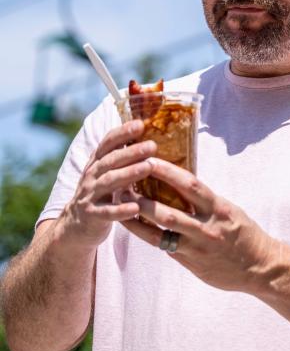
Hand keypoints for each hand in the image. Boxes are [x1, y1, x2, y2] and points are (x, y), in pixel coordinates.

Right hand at [56, 120, 155, 250]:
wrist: (75, 226)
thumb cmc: (102, 194)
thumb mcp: (109, 173)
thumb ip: (125, 158)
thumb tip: (154, 137)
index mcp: (98, 163)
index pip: (108, 143)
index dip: (122, 132)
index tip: (141, 124)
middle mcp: (92, 176)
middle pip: (111, 160)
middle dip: (131, 152)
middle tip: (152, 145)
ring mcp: (89, 195)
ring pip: (109, 182)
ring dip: (129, 174)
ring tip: (149, 167)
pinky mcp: (91, 216)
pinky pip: (106, 213)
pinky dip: (120, 210)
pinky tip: (135, 208)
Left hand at [121, 160, 276, 292]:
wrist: (260, 267)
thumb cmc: (245, 234)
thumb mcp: (229, 211)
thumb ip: (206, 203)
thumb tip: (181, 187)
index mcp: (219, 208)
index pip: (191, 185)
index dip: (168, 172)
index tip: (149, 160)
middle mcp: (207, 227)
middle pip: (168, 210)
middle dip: (143, 198)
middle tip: (123, 185)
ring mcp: (197, 246)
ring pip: (161, 231)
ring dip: (138, 218)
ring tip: (121, 207)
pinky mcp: (191, 263)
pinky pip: (165, 247)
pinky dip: (149, 236)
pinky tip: (134, 227)